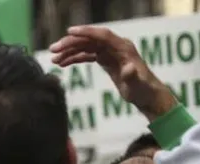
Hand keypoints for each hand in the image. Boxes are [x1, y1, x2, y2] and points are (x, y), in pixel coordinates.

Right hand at [50, 25, 175, 120]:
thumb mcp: (137, 84)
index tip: (69, 32)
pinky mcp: (106, 60)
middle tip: (53, 50)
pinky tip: (62, 63)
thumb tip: (128, 69)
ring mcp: (110, 52)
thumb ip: (131, 76)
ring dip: (69, 52)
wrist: (147, 95)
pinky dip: (75, 58)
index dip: (86, 32)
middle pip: (90, 40)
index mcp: (123, 48)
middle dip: (71, 43)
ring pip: (86, 47)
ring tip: (54, 59)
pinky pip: (87, 55)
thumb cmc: (143, 90)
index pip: (102, 35)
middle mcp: (116, 47)